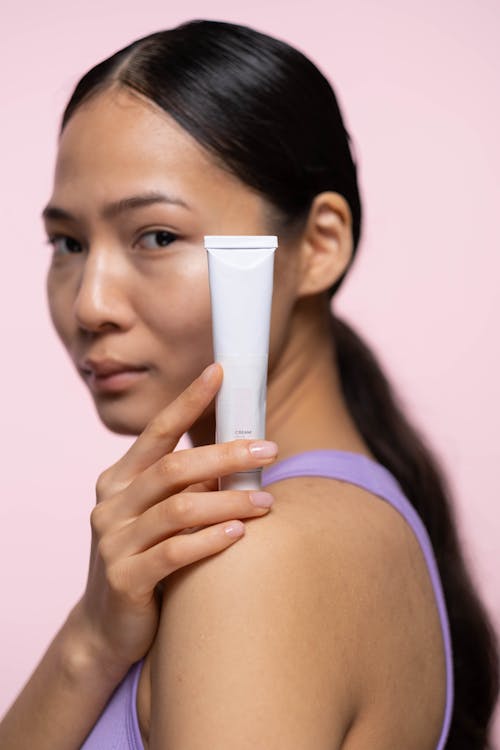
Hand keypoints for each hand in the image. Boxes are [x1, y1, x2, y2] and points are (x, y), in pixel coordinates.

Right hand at [72, 363, 277, 677]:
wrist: (107, 627)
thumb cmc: (144, 556)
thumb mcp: (158, 513)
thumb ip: (185, 485)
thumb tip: (239, 453)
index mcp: (119, 479)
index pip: (156, 431)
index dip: (188, 400)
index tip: (219, 372)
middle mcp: (111, 504)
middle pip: (173, 467)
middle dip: (226, 454)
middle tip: (270, 450)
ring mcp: (113, 542)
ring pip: (179, 509)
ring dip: (229, 500)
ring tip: (268, 501)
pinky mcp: (124, 579)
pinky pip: (174, 553)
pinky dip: (210, 540)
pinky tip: (240, 533)